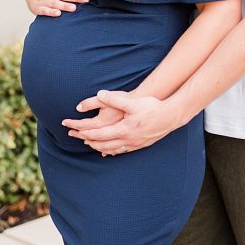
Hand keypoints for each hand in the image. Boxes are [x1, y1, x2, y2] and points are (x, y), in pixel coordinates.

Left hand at [61, 90, 176, 154]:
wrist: (170, 117)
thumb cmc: (152, 108)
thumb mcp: (131, 102)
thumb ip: (113, 99)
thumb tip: (99, 94)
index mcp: (122, 129)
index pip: (98, 134)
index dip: (84, 133)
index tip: (74, 130)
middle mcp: (127, 139)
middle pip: (103, 144)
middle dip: (88, 141)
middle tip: (77, 138)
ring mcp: (134, 144)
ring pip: (112, 149)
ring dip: (99, 147)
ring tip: (90, 145)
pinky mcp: (140, 144)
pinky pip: (122, 151)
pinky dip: (112, 151)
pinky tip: (110, 150)